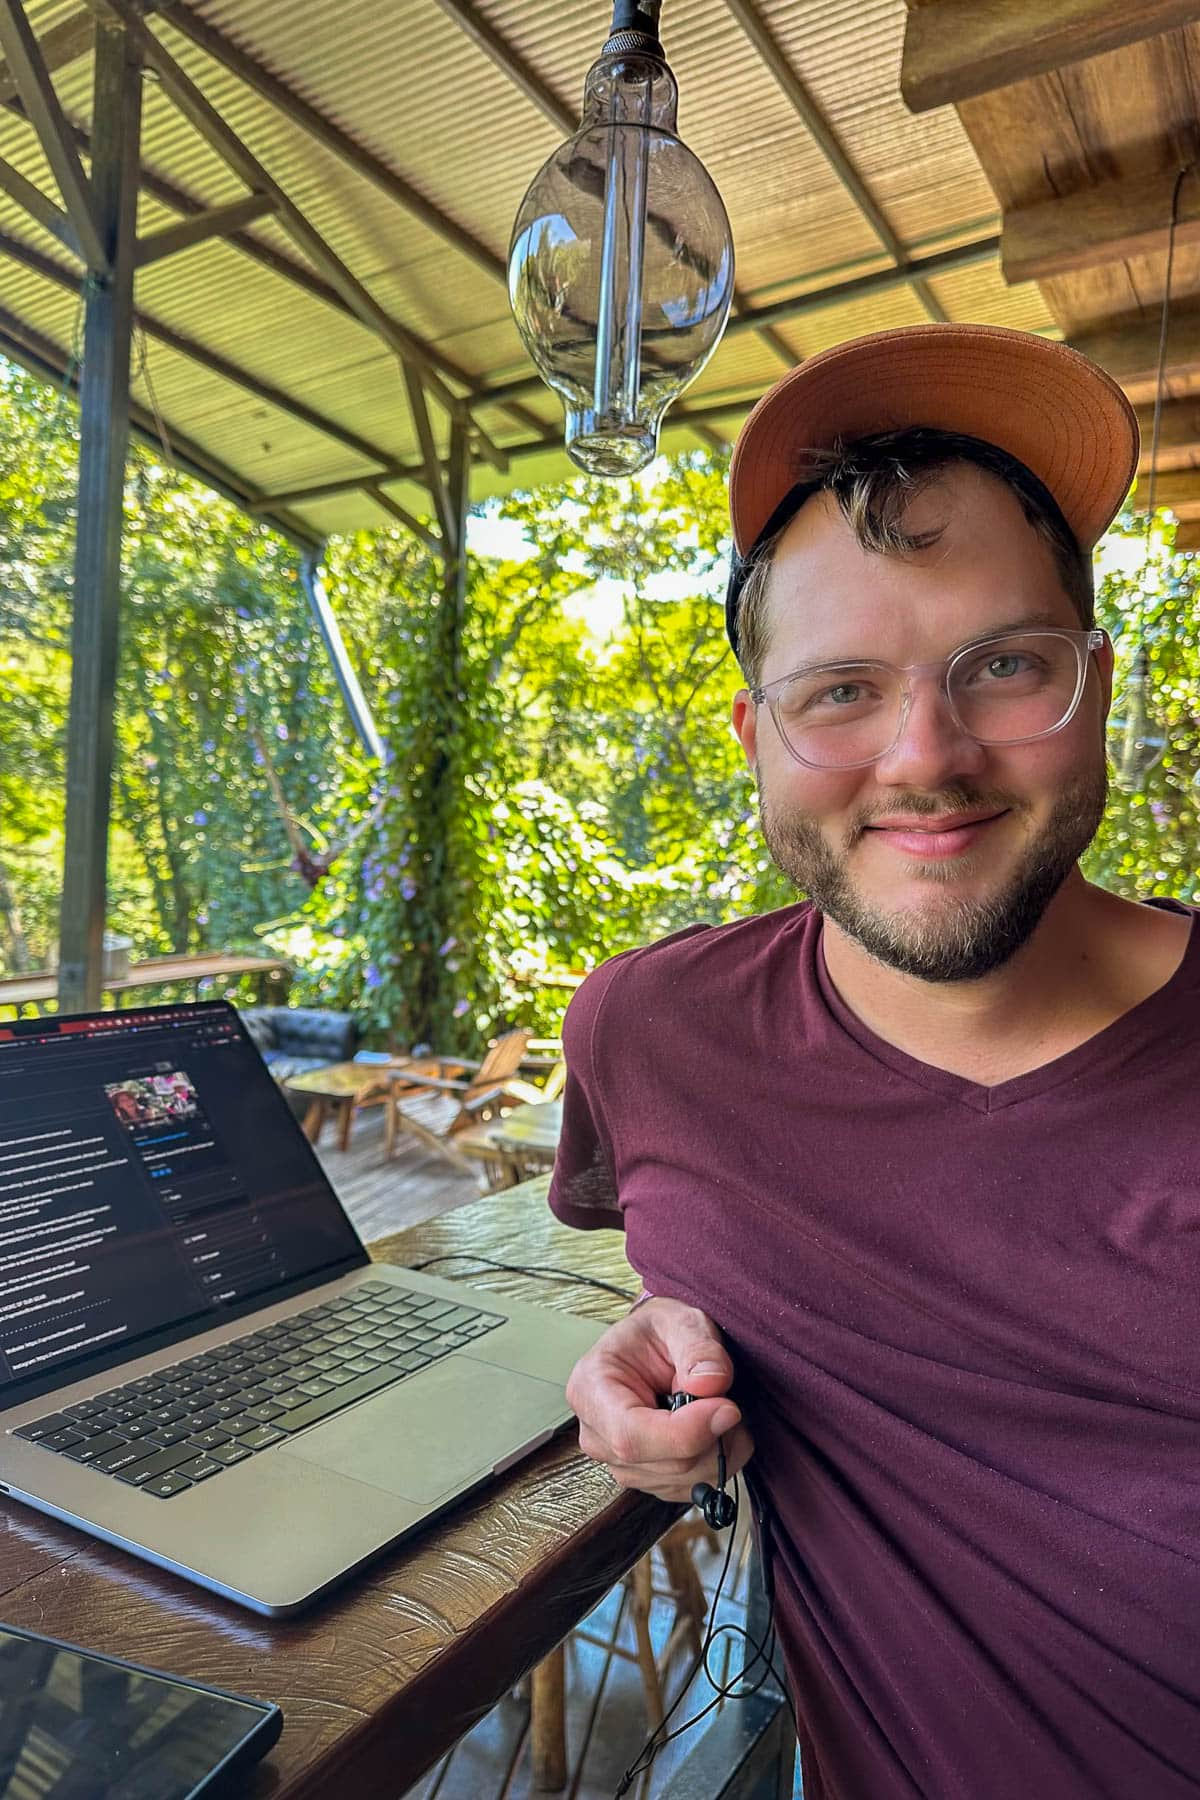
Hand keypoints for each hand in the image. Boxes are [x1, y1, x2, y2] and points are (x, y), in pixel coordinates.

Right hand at [565, 1297, 753, 1503]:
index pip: (630, 1435)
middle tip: (733, 1400)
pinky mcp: (648, 1479)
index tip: (728, 1409)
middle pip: (664, 1464)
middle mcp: (597, 1435)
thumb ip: (698, 1348)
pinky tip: (714, 1430)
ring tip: (722, 1409)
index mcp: (591, 1389)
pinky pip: (692, 1488)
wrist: (654, 1347)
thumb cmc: (658, 1333)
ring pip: (684, 1480)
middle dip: (713, 1438)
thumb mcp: (679, 1321)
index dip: (684, 1433)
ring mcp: (620, 1464)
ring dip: (721, 1451)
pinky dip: (718, 1463)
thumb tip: (711, 1385)